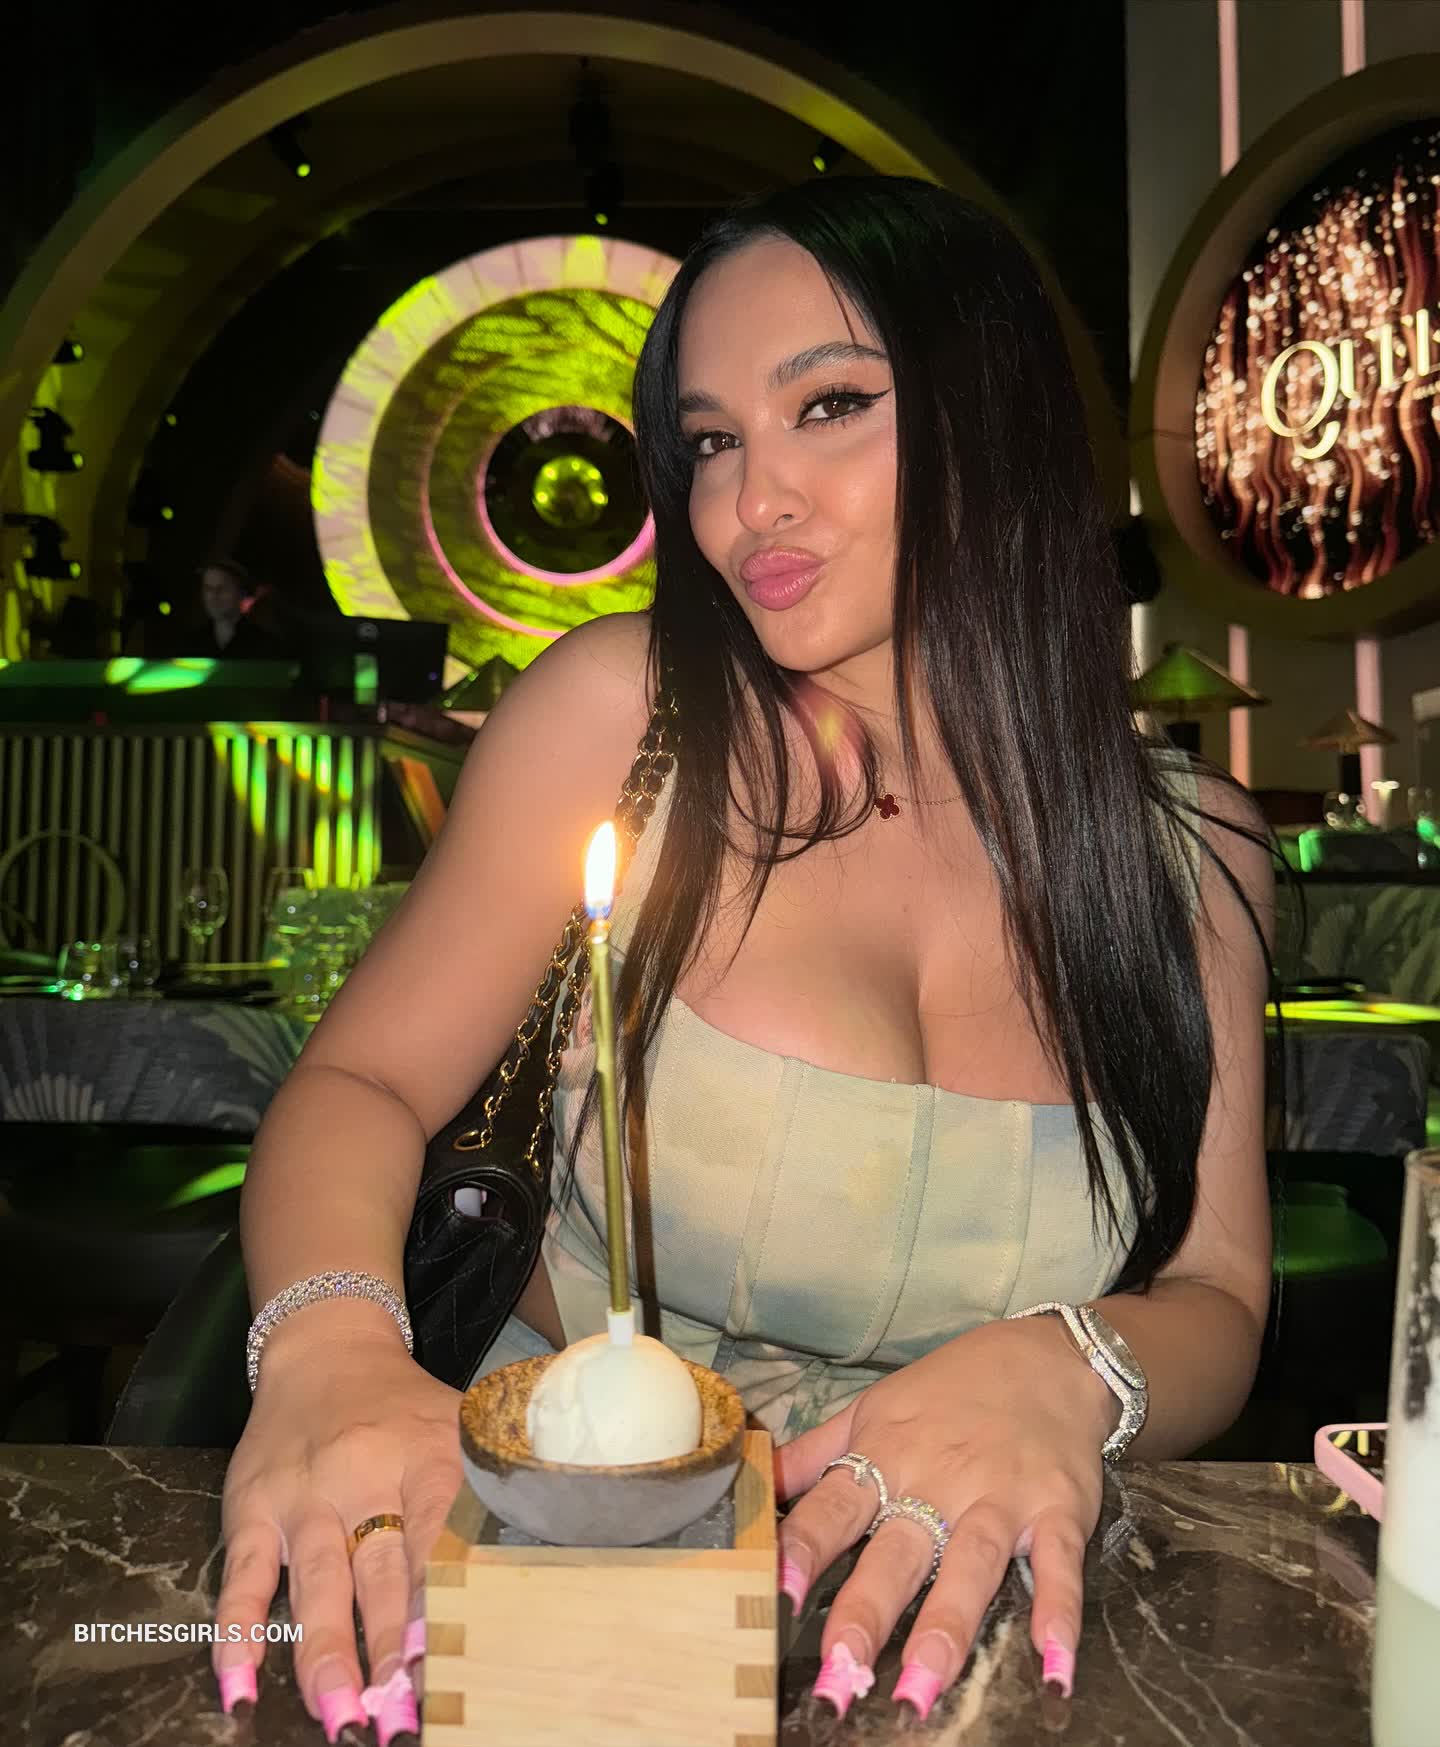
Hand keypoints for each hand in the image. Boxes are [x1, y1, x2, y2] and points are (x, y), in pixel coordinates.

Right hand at [214, 1315, 461, 1743]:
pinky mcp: (252, 1506)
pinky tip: (238, 1684)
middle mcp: (364, 1477)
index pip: (438, 1536)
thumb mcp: (457, 1427)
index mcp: (426, 1457)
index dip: (441, 1597)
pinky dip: (238, 1631)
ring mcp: (305, 1496)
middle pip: (379, 1570)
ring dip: (325, 1652)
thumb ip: (487, 1486)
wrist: (326, 1349)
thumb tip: (539, 1551)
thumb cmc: (402, 1408)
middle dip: (387, 1645)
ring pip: (316, 1580)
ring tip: (338, 1714)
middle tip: (397, 1712)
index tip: (449, 1656)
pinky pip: (241, 1575)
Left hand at [774, 1316, 1114, 1722]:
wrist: (1044, 1357)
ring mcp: (1000, 1497)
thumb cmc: (948, 1391)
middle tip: (841, 1673)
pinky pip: (1059, 1565)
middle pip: (897, 1551)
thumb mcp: (872, 1409)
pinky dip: (1058, 1612)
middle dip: (867, 1610)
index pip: (834, 1508)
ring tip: (921, 1686)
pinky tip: (1053, 1664)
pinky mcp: (1058, 1509)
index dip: (804, 1549)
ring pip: (971, 1563)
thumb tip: (756, 1488)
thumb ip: (814, 1456)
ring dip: (947, 1624)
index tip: (778, 1594)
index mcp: (885, 1456)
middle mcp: (938, 1480)